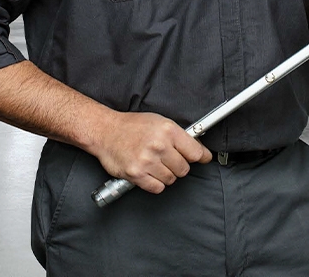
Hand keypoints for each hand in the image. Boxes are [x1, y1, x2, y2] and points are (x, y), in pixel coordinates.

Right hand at [91, 111, 211, 194]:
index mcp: (167, 130)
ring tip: (154, 163)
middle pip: (184, 169)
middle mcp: (159, 145)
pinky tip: (148, 172)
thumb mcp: (158, 121)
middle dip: (178, 165)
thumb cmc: (131, 126)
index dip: (200, 156)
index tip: (203, 159)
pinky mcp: (137, 174)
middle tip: (167, 158)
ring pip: (171, 180)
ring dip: (165, 174)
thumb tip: (200, 150)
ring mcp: (148, 161)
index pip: (195, 152)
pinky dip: (155, 183)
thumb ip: (179, 136)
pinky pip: (158, 188)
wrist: (105, 131)